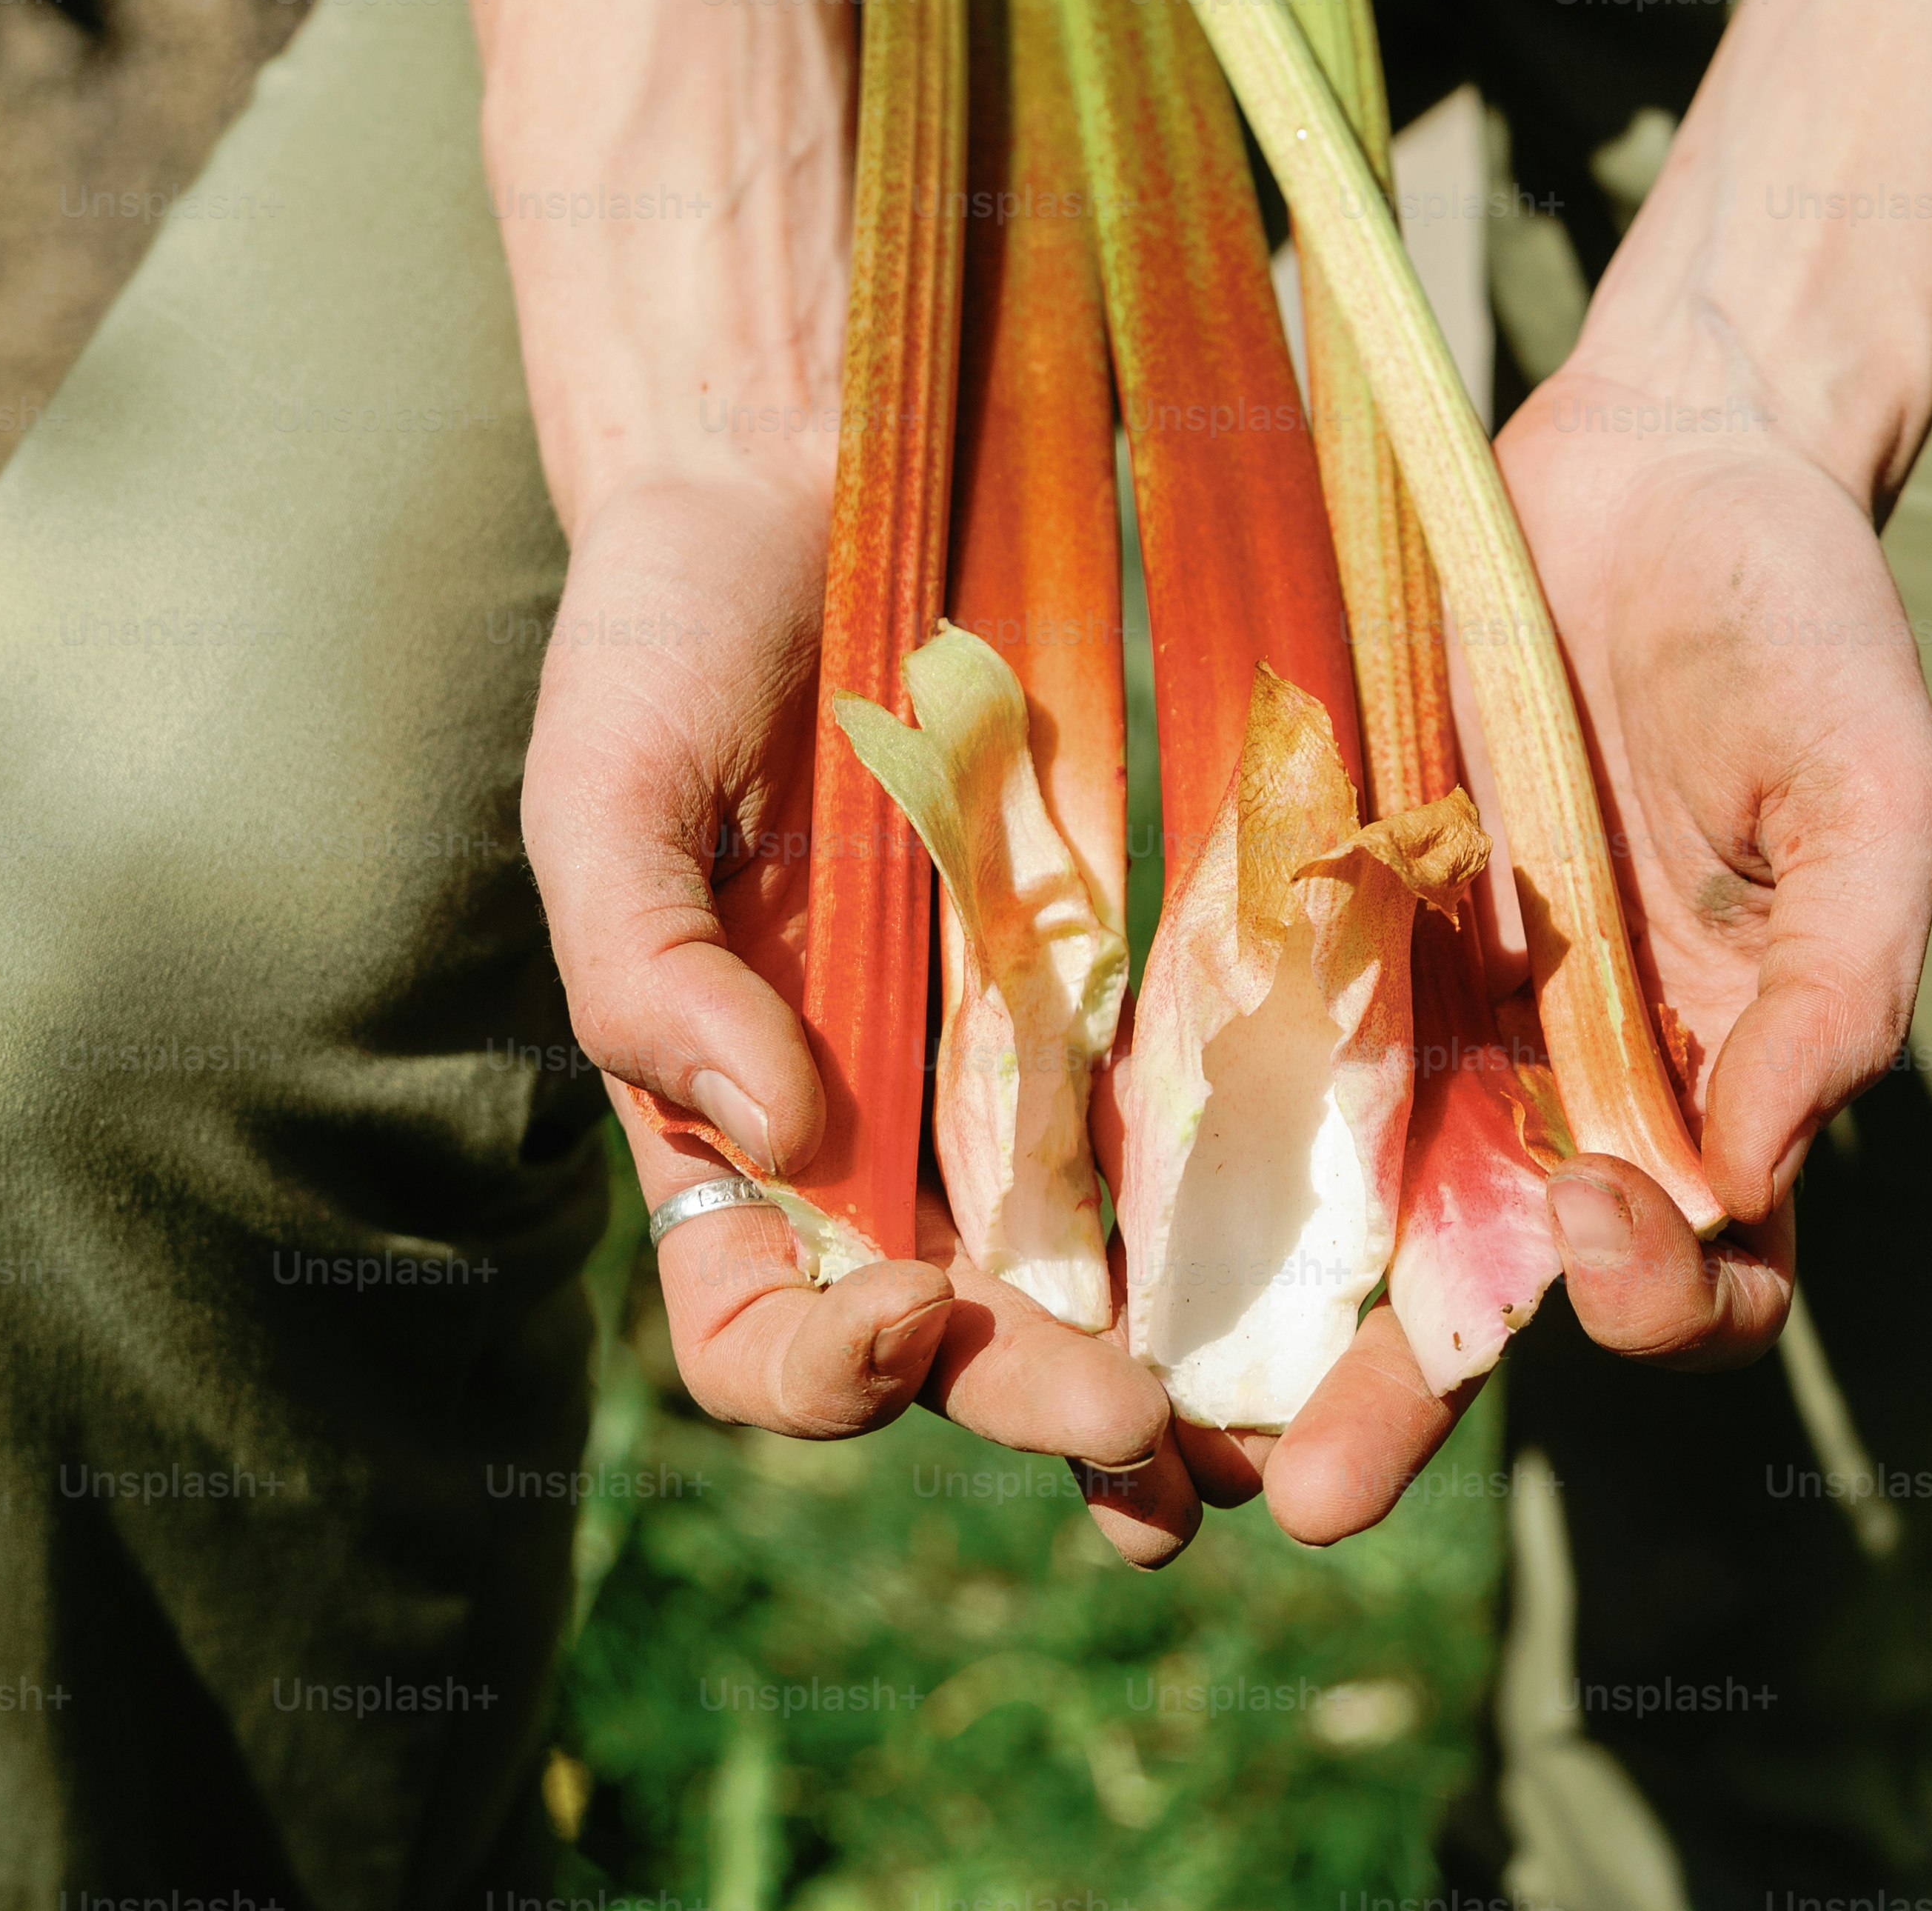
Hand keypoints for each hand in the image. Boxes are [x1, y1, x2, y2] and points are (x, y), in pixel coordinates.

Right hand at [531, 472, 1168, 1469]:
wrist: (809, 484)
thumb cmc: (666, 639)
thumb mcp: (604, 788)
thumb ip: (646, 972)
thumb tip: (776, 1137)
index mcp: (727, 1135)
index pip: (759, 1335)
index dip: (825, 1372)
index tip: (911, 1307)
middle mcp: (875, 1136)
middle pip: (957, 1340)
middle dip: (1041, 1406)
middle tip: (1144, 1440)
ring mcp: (1010, 1068)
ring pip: (1092, 1282)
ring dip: (1171, 1383)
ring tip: (1252, 1449)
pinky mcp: (1128, 981)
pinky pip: (1188, 1126)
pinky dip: (1249, 1224)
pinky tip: (1327, 1278)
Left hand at [1229, 350, 1931, 1548]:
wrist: (1663, 454)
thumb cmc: (1799, 620)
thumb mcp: (1868, 779)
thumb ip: (1841, 970)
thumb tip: (1767, 1159)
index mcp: (1719, 1079)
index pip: (1703, 1276)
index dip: (1657, 1297)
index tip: (1607, 1208)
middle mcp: (1565, 1082)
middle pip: (1490, 1301)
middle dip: (1400, 1406)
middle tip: (1308, 1492)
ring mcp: (1434, 1010)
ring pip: (1338, 1215)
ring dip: (1257, 1326)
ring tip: (1161, 1418)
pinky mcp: (1323, 920)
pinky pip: (1246, 1052)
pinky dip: (1182, 1142)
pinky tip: (1096, 1206)